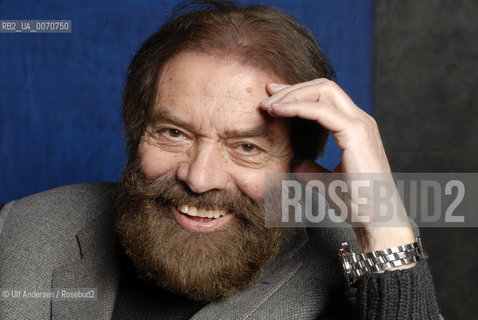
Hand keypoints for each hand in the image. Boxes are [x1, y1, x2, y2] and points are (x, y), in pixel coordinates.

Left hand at [261, 79, 415, 264]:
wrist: (377, 221)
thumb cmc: (357, 203)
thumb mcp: (327, 181)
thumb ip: (312, 169)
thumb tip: (296, 162)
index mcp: (355, 128)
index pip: (325, 97)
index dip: (298, 94)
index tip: (274, 99)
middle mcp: (360, 120)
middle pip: (323, 87)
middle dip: (292, 88)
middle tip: (267, 94)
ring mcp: (360, 124)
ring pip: (324, 90)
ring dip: (292, 94)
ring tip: (268, 104)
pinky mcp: (356, 133)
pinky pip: (322, 110)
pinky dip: (297, 106)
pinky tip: (278, 111)